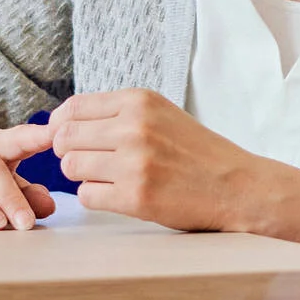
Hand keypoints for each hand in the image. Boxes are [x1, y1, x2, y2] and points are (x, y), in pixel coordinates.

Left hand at [49, 89, 299, 243]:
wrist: (238, 186)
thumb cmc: (196, 152)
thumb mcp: (160, 114)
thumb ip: (117, 113)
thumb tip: (61, 121)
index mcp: (138, 101)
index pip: (72, 108)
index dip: (61, 126)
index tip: (68, 139)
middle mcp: (134, 127)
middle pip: (64, 137)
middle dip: (69, 152)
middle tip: (90, 163)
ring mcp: (134, 162)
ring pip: (71, 166)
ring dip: (83, 176)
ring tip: (109, 179)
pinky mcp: (136, 196)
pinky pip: (86, 196)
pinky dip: (96, 198)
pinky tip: (118, 196)